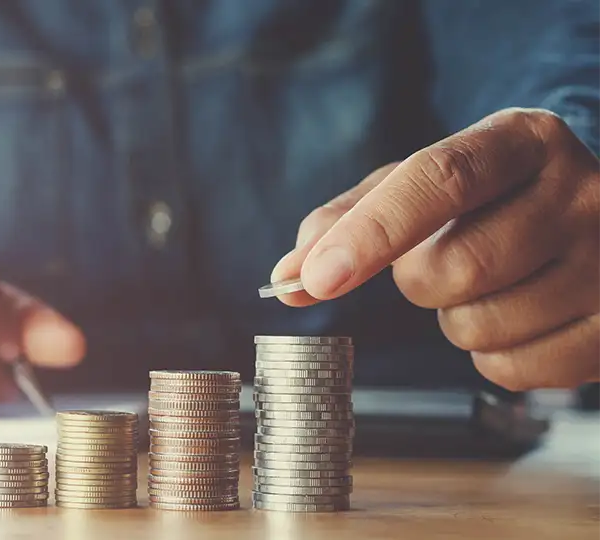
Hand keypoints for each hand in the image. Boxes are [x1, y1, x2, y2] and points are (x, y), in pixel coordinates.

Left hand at [272, 108, 599, 390]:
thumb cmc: (488, 202)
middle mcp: (581, 191)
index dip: (372, 232)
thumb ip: (347, 222)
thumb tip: (286, 278)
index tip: (317, 276)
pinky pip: (516, 370)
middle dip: (417, 282)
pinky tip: (516, 319)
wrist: (591, 221)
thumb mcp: (419, 188)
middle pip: (454, 267)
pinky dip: (493, 357)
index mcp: (522, 140)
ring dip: (455, 321)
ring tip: (487, 288)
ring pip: (480, 327)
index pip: (440, 180)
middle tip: (437, 264)